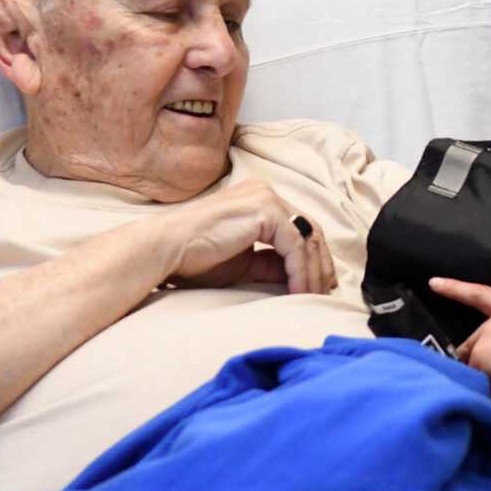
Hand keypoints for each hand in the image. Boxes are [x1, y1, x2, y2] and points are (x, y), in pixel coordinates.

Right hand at [161, 179, 337, 293]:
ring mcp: (266, 198)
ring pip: (307, 237)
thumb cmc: (193, 258)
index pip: (298, 227)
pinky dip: (300, 271)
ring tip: (313, 297)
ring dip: (312, 271)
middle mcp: (266, 193)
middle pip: (309, 229)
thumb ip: (270, 263)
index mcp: (259, 199)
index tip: (320, 281)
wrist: (164, 250)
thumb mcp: (242, 263)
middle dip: (320, 263)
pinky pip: (295, 246)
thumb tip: (298, 276)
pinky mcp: (265, 211)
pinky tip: (299, 292)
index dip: (313, 255)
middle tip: (326, 290)